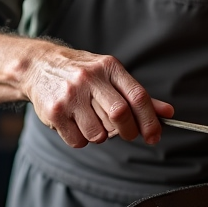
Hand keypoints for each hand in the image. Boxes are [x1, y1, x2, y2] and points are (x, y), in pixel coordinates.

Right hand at [23, 45, 172, 148]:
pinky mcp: (54, 112)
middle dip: (128, 131)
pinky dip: (82, 140)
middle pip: (120, 114)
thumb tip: (168, 113)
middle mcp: (90, 78)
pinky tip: (76, 124)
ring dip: (101, 136)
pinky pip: (78, 141)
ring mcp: (70, 95)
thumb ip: (138, 95)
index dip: (150, 120)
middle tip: (127, 134)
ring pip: (98, 133)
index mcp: (109, 67)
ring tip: (93, 122)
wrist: (39, 66)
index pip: (138, 96)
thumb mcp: (110, 75)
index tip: (155, 136)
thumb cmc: (83, 73)